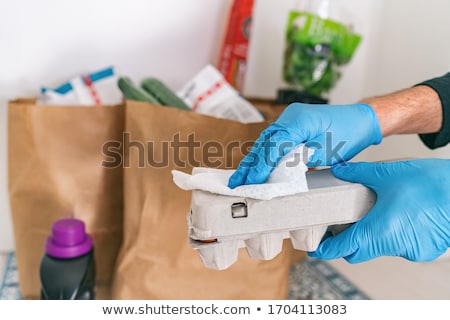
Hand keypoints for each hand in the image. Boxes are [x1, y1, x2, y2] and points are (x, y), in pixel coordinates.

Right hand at [228, 103, 381, 187]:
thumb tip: (278, 171)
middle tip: (236, 183)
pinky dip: (265, 156)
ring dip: (254, 161)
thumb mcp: (324, 151)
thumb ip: (299, 159)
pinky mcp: (292, 126)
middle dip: (250, 165)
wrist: (361, 120)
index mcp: (297, 121)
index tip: (250, 183)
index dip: (260, 167)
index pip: (272, 147)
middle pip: (264, 144)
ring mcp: (289, 120)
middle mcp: (289, 117)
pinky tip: (255, 167)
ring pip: (266, 143)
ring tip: (240, 178)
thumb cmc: (348, 134)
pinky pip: (274, 142)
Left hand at [309, 159, 449, 262]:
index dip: (325, 250)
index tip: (314, 249)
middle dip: (347, 242)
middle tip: (341, 225)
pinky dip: (393, 234)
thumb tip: (339, 170)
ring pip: (380, 248)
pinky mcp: (424, 250)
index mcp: (377, 231)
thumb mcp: (387, 173)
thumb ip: (358, 173)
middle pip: (359, 252)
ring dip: (373, 235)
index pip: (342, 249)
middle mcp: (393, 246)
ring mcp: (410, 251)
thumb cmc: (432, 185)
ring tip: (374, 213)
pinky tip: (398, 217)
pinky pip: (401, 246)